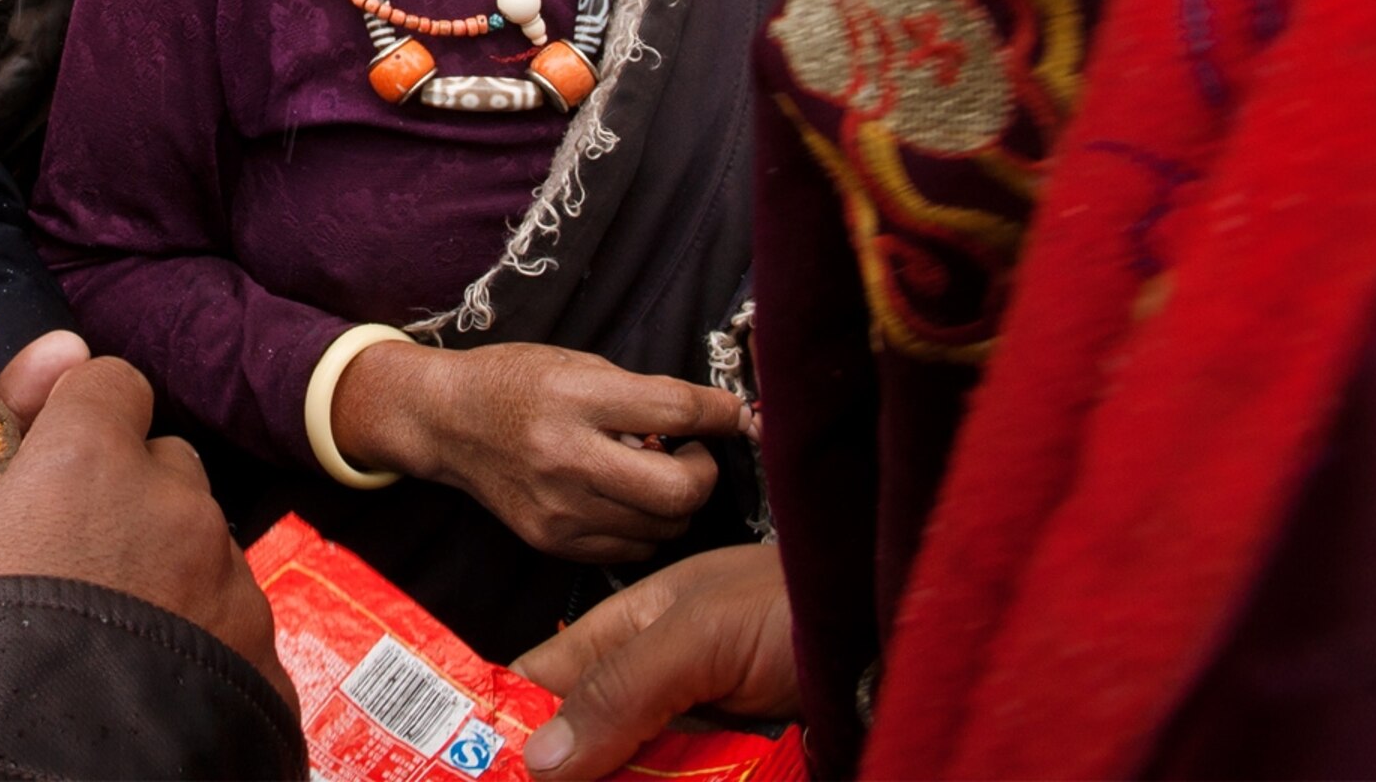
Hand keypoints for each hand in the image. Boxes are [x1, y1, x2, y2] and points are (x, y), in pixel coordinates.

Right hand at [0, 356, 294, 708]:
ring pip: (203, 546)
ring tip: (117, 636)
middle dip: (130, 498)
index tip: (65, 451)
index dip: (84, 414)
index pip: (110, 384)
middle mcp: (173, 506)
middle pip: (164, 466)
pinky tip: (156, 680)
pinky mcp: (263, 654)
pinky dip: (202, 639)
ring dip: (167, 571)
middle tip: (83, 559)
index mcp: (88, 462)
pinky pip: (233, 622)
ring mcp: (228, 580)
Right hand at [329, 341, 746, 563]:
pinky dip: (644, 526)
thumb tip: (711, 420)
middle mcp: (567, 457)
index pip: (675, 411)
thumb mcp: (577, 364)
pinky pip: (630, 548)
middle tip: (689, 453)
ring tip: (650, 473)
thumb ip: (642, 395)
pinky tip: (624, 497)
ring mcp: (558, 508)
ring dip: (675, 502)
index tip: (734, 414)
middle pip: (679, 489)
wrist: (446, 421)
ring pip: (663, 527)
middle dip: (703, 472)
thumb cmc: (515, 382)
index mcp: (576, 398)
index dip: (720, 413)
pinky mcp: (551, 540)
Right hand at [511, 545, 798, 777]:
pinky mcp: (730, 766)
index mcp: (630, 630)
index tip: (485, 761)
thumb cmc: (798, 610)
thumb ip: (621, 687)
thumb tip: (540, 756)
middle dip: (568, 772)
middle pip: (585, 741)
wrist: (890, 644)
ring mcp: (695, 733)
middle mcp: (655, 685)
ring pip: (633, 773)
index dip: (512, 718)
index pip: (546, 679)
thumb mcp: (700, 634)